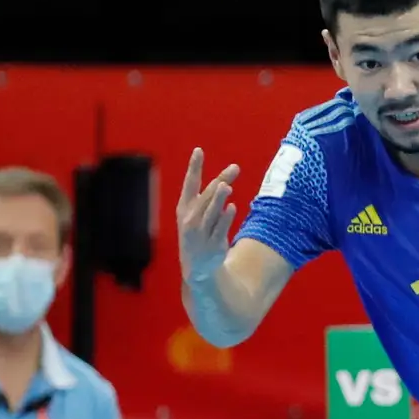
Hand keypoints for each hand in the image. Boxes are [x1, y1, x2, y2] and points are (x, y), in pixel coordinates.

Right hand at [177, 147, 240, 284]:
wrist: (197, 269)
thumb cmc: (198, 235)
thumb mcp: (196, 216)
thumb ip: (208, 200)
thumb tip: (225, 181)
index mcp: (184, 209)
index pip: (190, 184)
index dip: (194, 167)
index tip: (199, 150)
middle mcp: (190, 219)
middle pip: (206, 196)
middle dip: (219, 181)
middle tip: (234, 168)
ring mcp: (201, 233)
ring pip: (210, 213)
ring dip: (218, 199)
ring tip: (226, 185)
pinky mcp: (213, 245)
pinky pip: (220, 230)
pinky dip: (225, 218)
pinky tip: (231, 207)